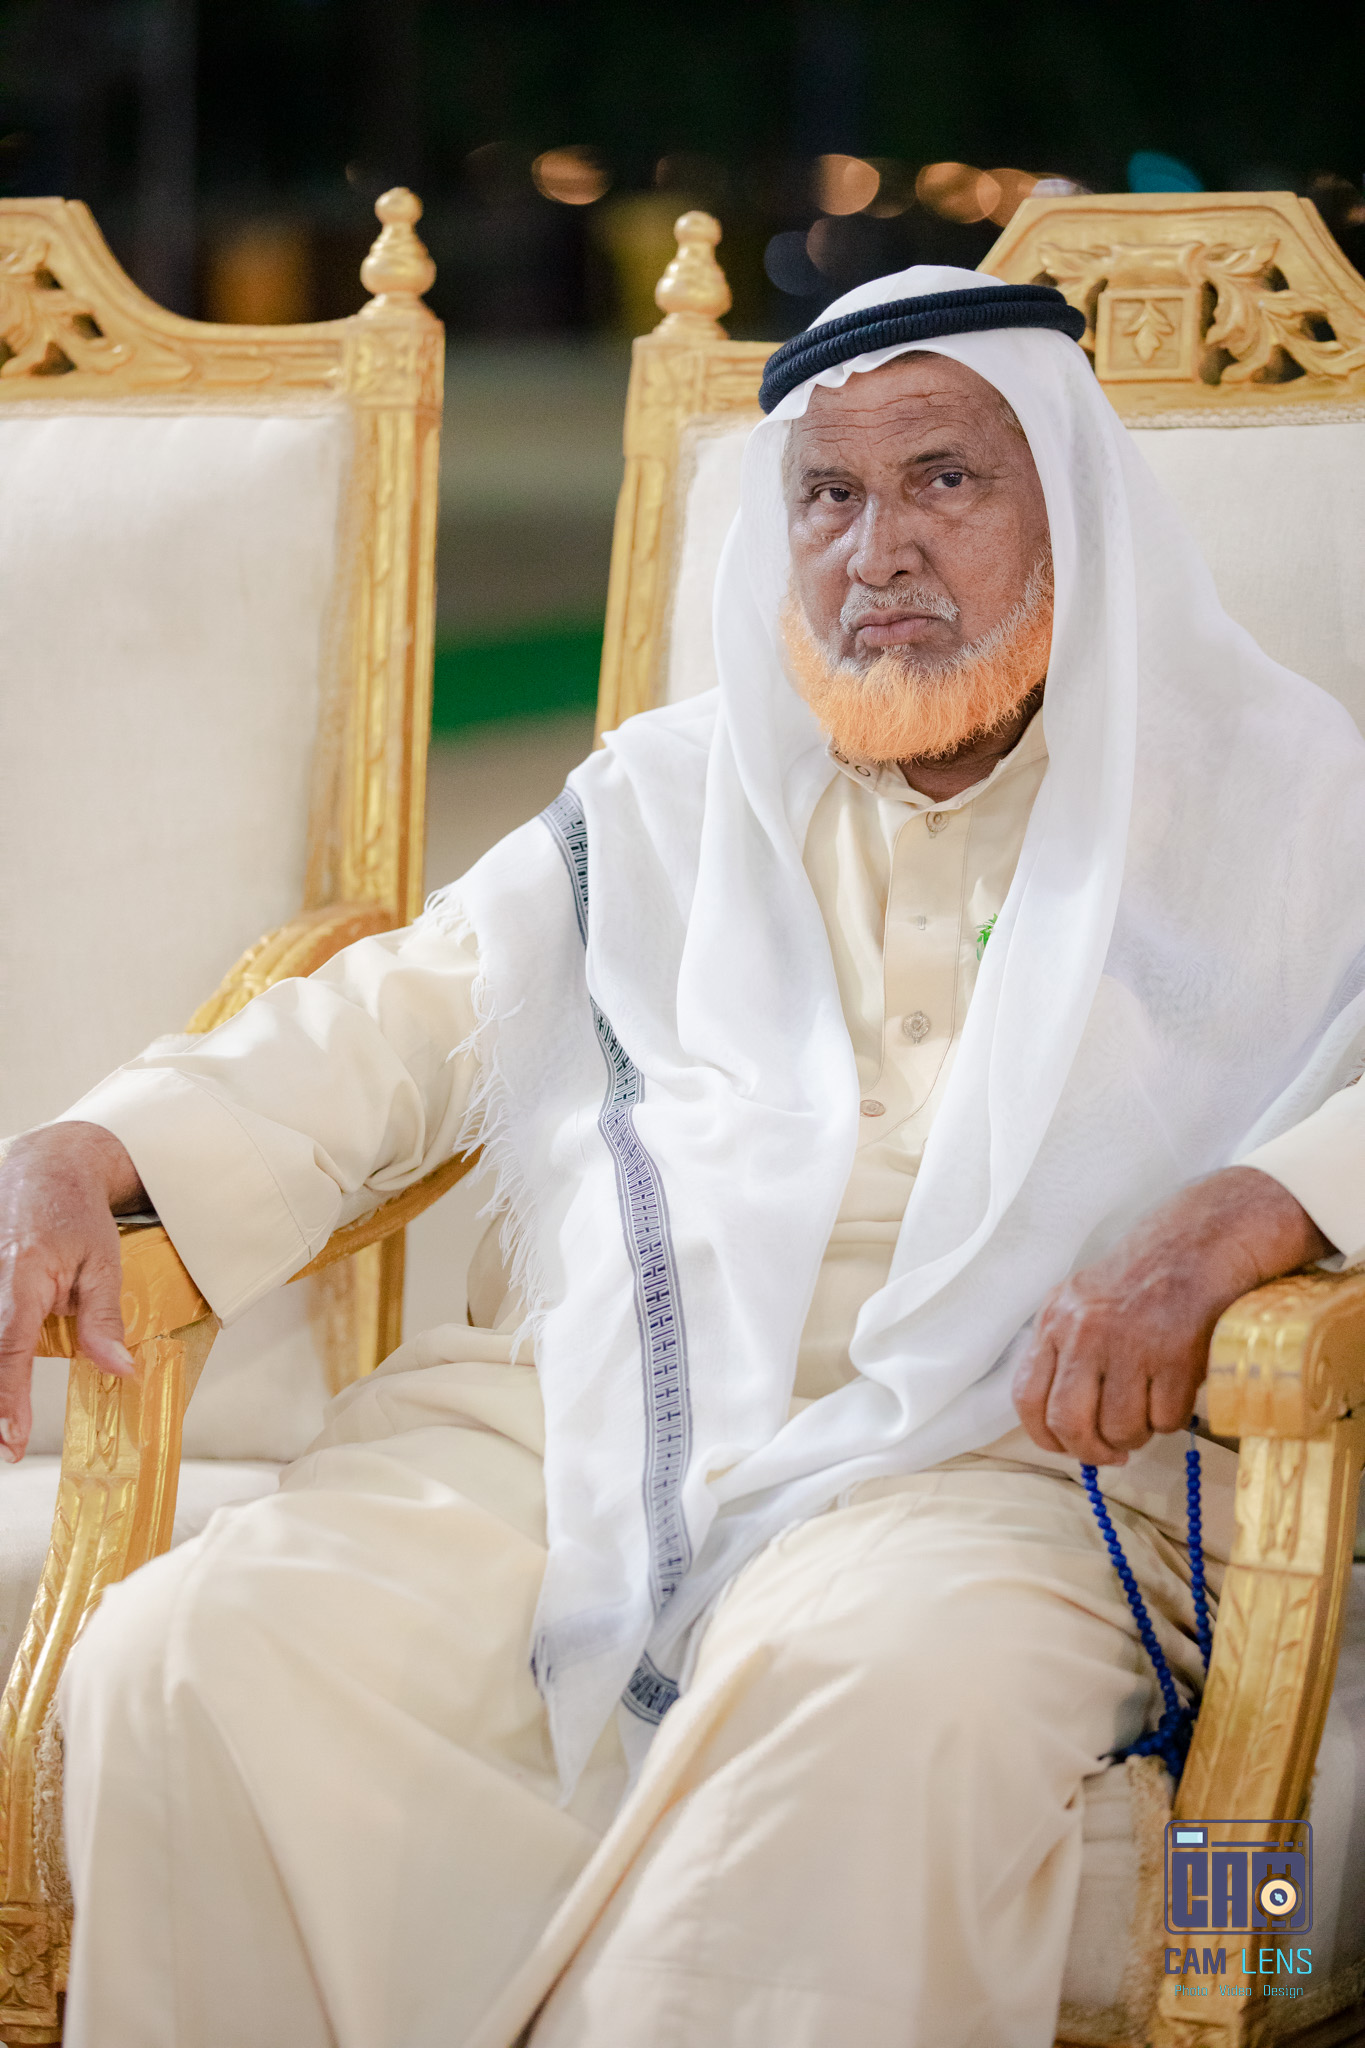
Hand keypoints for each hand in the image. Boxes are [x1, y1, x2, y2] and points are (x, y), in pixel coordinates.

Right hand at [0, 1123, 146, 1463]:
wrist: (43, 1171)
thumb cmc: (76, 1215)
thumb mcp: (104, 1264)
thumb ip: (104, 1320)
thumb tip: (120, 1370)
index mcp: (22, 1278)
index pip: (10, 1348)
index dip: (8, 1396)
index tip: (12, 1435)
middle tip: (7, 1448)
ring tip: (4, 1429)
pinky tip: (4, 1395)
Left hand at [1012, 1167, 1331, 1464]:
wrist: (1200, 1241)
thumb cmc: (1141, 1278)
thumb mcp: (1082, 1303)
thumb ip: (1064, 1352)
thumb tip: (1061, 1425)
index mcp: (1056, 1321)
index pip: (1026, 1398)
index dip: (1046, 1436)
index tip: (1069, 1446)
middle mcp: (1085, 1333)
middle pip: (1070, 1423)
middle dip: (1092, 1451)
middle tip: (1113, 1452)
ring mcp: (1130, 1344)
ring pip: (1121, 1428)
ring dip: (1137, 1436)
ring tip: (1148, 1415)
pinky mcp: (1176, 1355)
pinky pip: (1166, 1418)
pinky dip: (1172, 1419)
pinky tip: (1176, 1395)